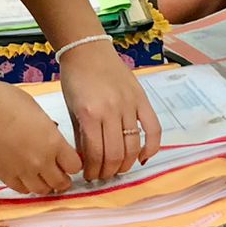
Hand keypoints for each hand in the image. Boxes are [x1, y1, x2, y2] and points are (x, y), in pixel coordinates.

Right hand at [0, 81, 82, 195]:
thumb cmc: (3, 100)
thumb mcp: (35, 108)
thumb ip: (46, 127)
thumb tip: (50, 135)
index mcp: (52, 141)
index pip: (75, 166)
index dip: (73, 163)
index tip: (68, 159)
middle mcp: (41, 161)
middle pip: (61, 183)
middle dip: (62, 178)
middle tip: (58, 172)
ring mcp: (22, 171)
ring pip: (42, 190)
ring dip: (44, 184)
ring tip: (41, 176)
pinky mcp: (4, 176)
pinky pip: (22, 190)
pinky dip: (26, 185)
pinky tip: (24, 176)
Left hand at [57, 41, 161, 180]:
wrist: (88, 50)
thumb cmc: (75, 79)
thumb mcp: (72, 109)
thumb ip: (81, 136)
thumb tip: (87, 162)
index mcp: (90, 113)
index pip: (95, 153)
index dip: (93, 170)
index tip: (88, 176)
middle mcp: (112, 111)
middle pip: (116, 154)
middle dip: (108, 171)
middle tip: (102, 176)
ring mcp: (129, 105)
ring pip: (133, 146)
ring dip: (126, 164)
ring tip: (117, 169)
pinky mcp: (142, 100)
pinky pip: (153, 128)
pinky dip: (151, 147)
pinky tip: (143, 158)